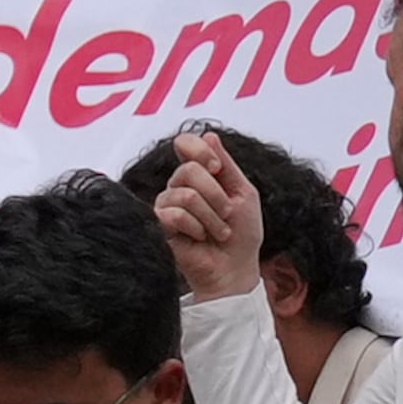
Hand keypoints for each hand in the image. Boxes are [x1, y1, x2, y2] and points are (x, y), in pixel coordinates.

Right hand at [151, 125, 264, 303]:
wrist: (235, 270)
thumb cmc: (242, 235)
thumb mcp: (243, 193)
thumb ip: (227, 164)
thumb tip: (209, 134)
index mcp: (198, 175)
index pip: (185, 144)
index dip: (200, 150)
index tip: (218, 168)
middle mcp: (178, 187)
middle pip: (189, 170)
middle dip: (216, 195)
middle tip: (227, 215)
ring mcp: (167, 206)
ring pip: (185, 194)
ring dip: (211, 217)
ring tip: (218, 232)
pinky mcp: (159, 227)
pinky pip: (174, 215)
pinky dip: (196, 228)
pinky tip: (199, 239)